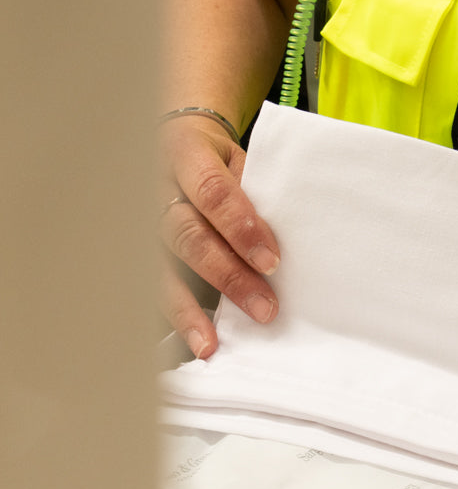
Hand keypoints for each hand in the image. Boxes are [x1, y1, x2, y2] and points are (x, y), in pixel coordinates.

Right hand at [159, 116, 280, 357]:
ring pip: (159, 268)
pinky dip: (171, 317)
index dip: (242, 227)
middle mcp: (155, 190)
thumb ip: (254, 191)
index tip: (272, 261)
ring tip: (209, 343)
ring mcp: (139, 222)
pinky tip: (187, 341)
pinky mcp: (135, 251)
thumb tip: (292, 235)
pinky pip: (149, 286)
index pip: (213, 192)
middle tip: (263, 307)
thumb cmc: (216, 159)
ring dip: (188, 310)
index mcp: (185, 155)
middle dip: (227, 275)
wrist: (172, 144)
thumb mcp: (236, 159)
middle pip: (188, 236)